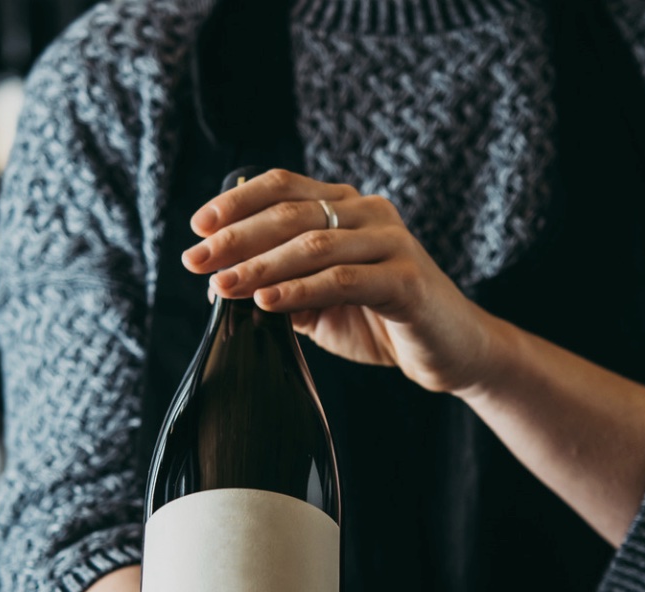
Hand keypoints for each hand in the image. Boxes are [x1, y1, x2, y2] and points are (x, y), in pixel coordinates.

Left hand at [181, 168, 498, 394]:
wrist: (449, 352)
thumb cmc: (382, 323)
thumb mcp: (322, 304)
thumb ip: (282, 288)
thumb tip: (224, 286)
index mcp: (348, 207)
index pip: (284, 186)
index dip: (237, 201)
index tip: (198, 227)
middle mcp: (370, 213)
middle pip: (291, 212)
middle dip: (236, 237)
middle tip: (196, 260)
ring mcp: (393, 242)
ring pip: (314, 244)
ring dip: (261, 266)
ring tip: (223, 286)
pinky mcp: (407, 280)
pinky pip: (344, 280)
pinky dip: (300, 290)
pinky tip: (268, 303)